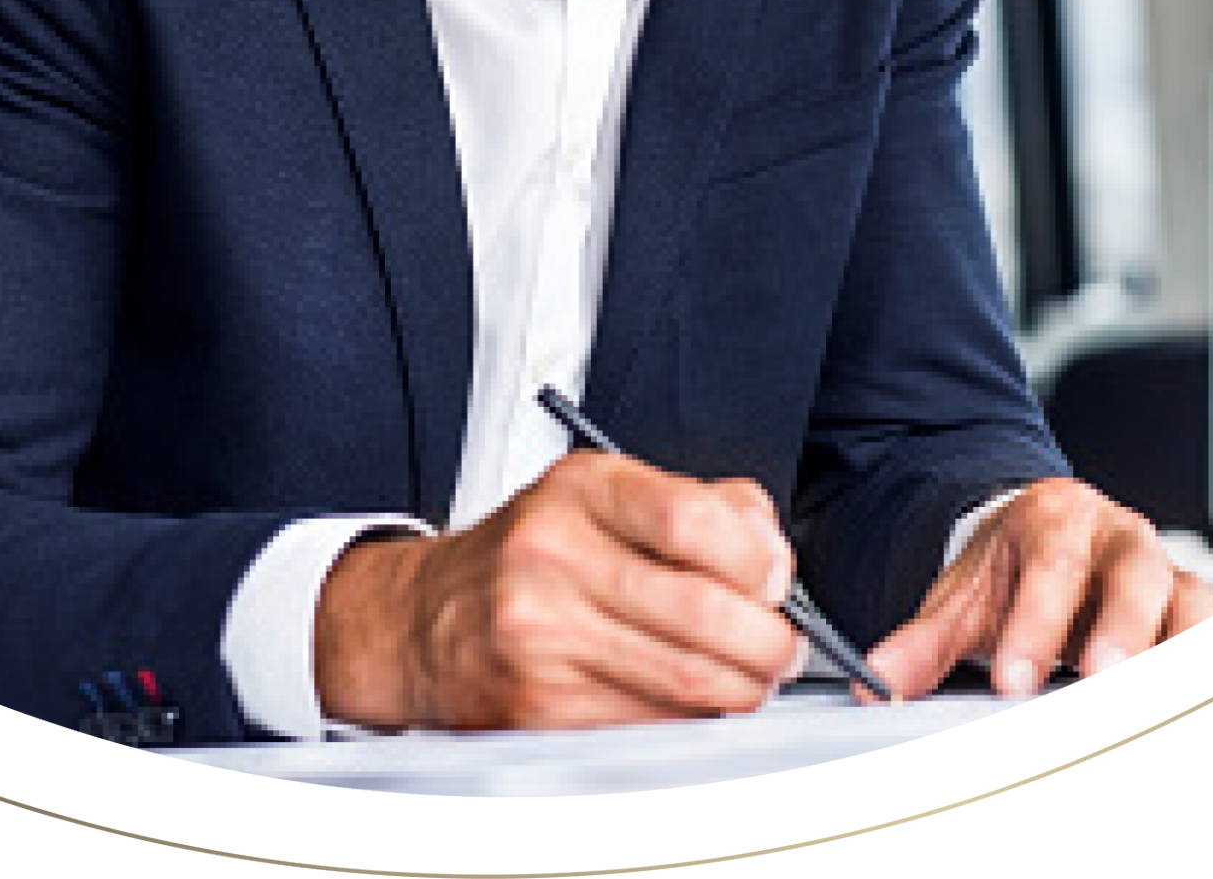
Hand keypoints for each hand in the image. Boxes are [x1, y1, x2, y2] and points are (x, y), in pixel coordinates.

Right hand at [313, 450, 804, 729]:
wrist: (428, 617)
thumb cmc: (538, 551)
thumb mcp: (609, 493)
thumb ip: (706, 504)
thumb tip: (774, 559)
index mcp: (582, 489)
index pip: (692, 517)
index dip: (757, 558)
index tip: (776, 580)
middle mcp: (554, 556)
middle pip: (700, 611)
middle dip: (767, 641)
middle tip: (783, 646)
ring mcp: (540, 635)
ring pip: (684, 680)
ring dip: (740, 688)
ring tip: (749, 675)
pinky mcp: (535, 707)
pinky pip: (648, 722)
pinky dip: (690, 718)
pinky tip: (691, 697)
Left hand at [865, 478, 1212, 699]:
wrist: (1044, 535)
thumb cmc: (1013, 569)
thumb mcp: (965, 594)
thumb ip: (924, 638)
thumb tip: (878, 678)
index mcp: (1055, 518)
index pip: (1050, 565)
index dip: (1036, 624)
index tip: (1013, 679)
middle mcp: (1115, 534)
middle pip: (1131, 573)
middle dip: (1119, 630)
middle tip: (1098, 680)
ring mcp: (1157, 565)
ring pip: (1183, 597)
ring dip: (1173, 648)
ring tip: (1152, 701)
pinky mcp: (1185, 599)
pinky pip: (1207, 624)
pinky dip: (1202, 658)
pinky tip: (1185, 700)